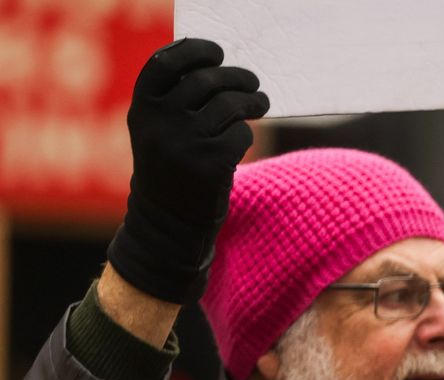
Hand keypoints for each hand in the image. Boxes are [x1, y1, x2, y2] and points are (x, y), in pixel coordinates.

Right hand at [106, 38, 268, 304]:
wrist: (167, 223)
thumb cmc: (171, 170)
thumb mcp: (158, 131)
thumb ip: (175, 100)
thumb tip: (220, 70)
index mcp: (142, 108)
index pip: (165, 63)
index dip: (194, 52)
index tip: (217, 53)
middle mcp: (159, 122)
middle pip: (206, 81)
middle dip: (237, 78)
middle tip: (254, 84)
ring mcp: (183, 143)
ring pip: (228, 106)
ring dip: (251, 101)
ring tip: (261, 103)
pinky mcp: (208, 165)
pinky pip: (240, 135)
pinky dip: (245, 135)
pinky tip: (241, 141)